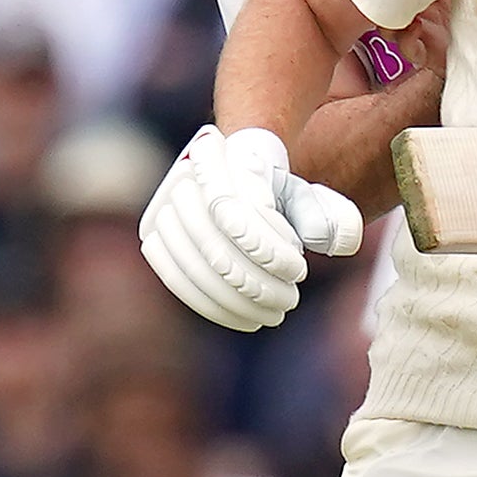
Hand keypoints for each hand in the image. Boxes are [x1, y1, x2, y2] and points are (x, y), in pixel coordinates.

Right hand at [139, 126, 356, 332]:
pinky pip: (177, 279)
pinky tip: (247, 320)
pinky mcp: (155, 235)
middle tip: (291, 299)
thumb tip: (321, 238)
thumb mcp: (305, 195)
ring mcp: (165, 206)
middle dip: (257, 283)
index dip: (266, 247)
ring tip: (275, 313)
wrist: (237, 174)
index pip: (237, 210)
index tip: (299, 269)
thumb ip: (320, 212)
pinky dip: (212, 306)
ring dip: (238, 300)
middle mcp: (187, 177)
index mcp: (223, 156)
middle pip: (215, 244)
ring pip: (196, 265)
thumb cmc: (277, 191)